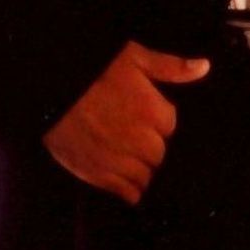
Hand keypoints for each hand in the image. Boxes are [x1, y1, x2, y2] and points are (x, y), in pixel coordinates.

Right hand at [43, 43, 210, 200]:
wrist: (46, 89)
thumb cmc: (90, 70)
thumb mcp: (132, 56)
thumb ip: (170, 67)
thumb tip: (204, 67)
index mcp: (153, 111)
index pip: (169, 126)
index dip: (156, 122)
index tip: (142, 117)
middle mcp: (140, 139)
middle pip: (159, 155)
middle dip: (149, 148)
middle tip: (131, 137)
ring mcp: (119, 160)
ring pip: (145, 176)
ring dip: (140, 169)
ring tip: (124, 157)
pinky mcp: (98, 174)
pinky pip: (126, 192)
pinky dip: (128, 190)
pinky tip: (122, 181)